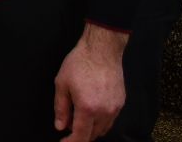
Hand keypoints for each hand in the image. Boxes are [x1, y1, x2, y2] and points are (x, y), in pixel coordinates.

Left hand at [53, 23, 128, 140]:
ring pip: (103, 129)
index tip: (63, 141)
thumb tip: (60, 127)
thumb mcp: (62, 83)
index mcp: (87, 108)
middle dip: (80, 136)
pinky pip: (110, 120)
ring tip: (79, 119)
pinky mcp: (121, 102)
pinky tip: (92, 111)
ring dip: (91, 130)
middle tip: (68, 127)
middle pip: (93, 135)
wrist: (102, 49)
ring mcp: (115, 108)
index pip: (81, 136)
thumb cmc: (79, 63)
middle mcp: (104, 112)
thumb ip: (61, 108)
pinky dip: (100, 122)